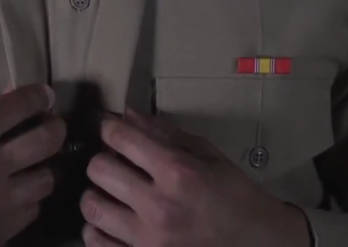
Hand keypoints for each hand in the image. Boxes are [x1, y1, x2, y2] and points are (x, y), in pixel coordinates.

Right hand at [0, 84, 65, 246]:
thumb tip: (10, 100)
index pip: (27, 104)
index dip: (41, 96)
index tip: (44, 98)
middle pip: (49, 139)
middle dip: (52, 125)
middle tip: (47, 125)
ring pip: (46, 179)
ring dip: (39, 167)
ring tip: (26, 164)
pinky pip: (28, 212)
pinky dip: (23, 199)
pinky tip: (8, 194)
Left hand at [80, 109, 310, 246]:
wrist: (255, 242)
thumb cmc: (232, 193)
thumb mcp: (206, 154)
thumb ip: (164, 133)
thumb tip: (126, 114)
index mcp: (177, 172)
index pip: (122, 138)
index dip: (109, 127)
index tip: (109, 129)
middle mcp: (159, 205)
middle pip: (99, 170)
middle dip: (102, 160)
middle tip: (111, 163)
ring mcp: (149, 240)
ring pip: (92, 207)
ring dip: (96, 195)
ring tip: (108, 193)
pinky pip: (96, 243)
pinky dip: (96, 230)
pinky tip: (110, 223)